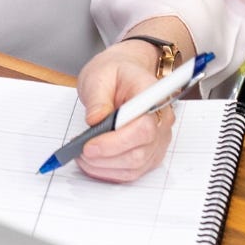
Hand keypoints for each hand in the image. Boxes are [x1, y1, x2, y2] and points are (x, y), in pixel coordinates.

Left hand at [73, 41, 176, 183]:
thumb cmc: (115, 72)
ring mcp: (158, 140)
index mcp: (152, 95)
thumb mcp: (99, 75)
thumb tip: (95, 120)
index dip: (116, 142)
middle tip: (81, 153)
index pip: (144, 127)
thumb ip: (97, 97)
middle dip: (106, 157)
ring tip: (83, 158)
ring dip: (106, 167)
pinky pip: (133, 171)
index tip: (89, 145)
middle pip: (140, 152)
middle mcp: (162, 120)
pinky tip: (94, 163)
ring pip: (136, 166)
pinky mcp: (150, 153)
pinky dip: (111, 171)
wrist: (126, 74)